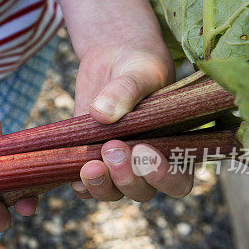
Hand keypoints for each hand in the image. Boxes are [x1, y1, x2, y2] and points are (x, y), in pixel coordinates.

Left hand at [71, 45, 193, 201]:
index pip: (178, 180)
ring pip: (112, 192)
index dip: (163, 176)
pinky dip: (77, 183)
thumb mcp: (140, 71)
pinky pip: (84, 184)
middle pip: (142, 192)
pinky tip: (70, 171)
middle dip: (126, 178)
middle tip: (112, 148)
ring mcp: (117, 165)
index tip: (143, 151)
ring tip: (89, 166)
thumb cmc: (140, 63)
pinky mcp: (89, 157)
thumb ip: (126, 91)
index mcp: (175, 147)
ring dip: (101, 185)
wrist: (113, 55)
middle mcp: (147, 164)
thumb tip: (101, 113)